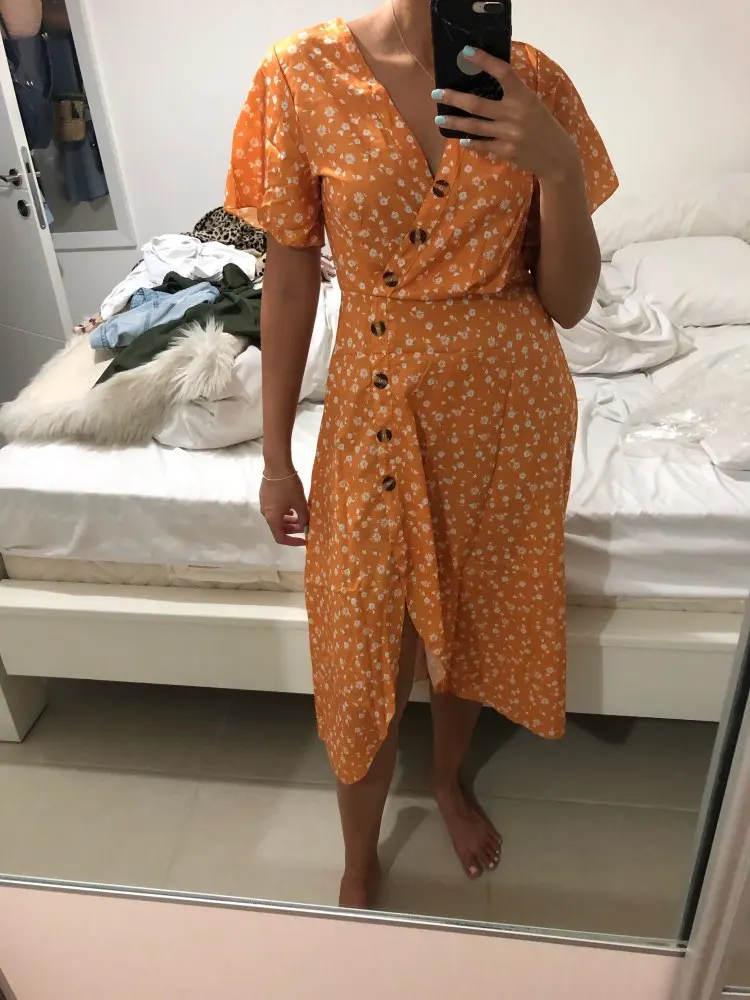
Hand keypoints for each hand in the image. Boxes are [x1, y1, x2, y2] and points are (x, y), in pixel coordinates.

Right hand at [260, 472, 308, 546]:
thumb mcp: (300, 503)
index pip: (280, 538)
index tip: (304, 539)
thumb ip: (304, 518)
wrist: (276, 466)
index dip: (293, 541)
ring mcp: (264, 504)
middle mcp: (266, 514)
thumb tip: (305, 527)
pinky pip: (275, 509)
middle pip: (278, 528)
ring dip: (289, 520)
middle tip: (305, 526)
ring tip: (301, 516)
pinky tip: (293, 506)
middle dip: (292, 530)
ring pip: (277, 518)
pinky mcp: (265, 496)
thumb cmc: (289, 487)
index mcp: (272, 518)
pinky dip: (284, 512)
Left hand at [433, 48, 579, 182]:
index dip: (484, 60)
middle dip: (453, 98)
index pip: (502, 72)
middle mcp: (515, 114)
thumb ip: (512, 95)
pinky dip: (470, 142)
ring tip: (439, 119)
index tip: (466, 52)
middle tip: (436, 93)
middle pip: (477, 104)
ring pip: (474, 126)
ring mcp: (509, 134)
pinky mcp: (506, 151)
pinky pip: (482, 144)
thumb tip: (485, 84)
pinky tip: (461, 139)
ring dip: (454, 122)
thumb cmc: (542, 125)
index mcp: (523, 96)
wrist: (556, 156)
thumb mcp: (532, 103)